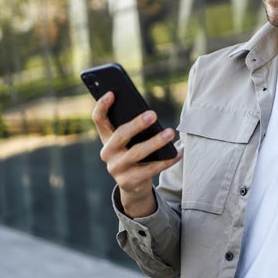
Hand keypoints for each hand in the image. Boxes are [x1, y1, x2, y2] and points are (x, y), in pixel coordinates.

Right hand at [92, 92, 181, 216]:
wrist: (132, 184)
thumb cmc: (134, 153)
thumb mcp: (130, 141)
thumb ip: (134, 128)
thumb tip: (150, 115)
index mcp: (106, 138)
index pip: (99, 119)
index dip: (102, 106)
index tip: (112, 93)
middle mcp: (107, 152)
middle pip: (120, 135)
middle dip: (137, 124)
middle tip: (153, 114)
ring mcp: (116, 168)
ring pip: (136, 153)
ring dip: (155, 142)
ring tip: (170, 133)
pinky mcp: (128, 181)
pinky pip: (150, 169)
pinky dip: (166, 160)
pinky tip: (178, 153)